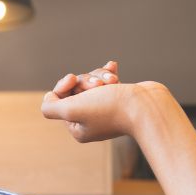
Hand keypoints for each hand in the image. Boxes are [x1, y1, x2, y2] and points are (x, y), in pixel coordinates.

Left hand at [41, 59, 163, 143]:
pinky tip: (113, 66)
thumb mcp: (72, 110)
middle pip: (76, 91)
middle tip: (98, 85)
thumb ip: (52, 108)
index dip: (63, 86)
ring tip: (113, 81)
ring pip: (92, 84)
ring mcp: (106, 110)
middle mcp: (90, 121)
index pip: (59, 101)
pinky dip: (108, 73)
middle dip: (86, 81)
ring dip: (100, 77)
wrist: (148, 107)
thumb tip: (47, 99)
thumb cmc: (111, 108)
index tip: (72, 79)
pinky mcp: (121, 99)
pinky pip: (108, 82)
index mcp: (77, 128)